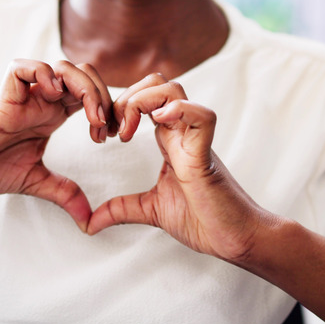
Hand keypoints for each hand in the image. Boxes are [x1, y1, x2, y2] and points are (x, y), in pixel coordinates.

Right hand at [0, 59, 113, 230]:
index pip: (89, 95)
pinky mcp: (2, 98)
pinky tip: (52, 97)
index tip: (106, 137)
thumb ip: (64, 194)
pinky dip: (43, 75)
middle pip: (82, 74)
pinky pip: (22, 68)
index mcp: (51, 116)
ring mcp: (23, 97)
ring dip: (82, 86)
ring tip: (87, 116)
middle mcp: (40, 102)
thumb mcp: (35, 182)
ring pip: (61, 67)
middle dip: (101, 95)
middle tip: (101, 127)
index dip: (106, 109)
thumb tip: (89, 221)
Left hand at [87, 74, 274, 262]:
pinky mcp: (206, 154)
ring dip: (144, 101)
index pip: (144, 98)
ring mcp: (195, 140)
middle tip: (113, 131)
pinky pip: (202, 116)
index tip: (104, 134)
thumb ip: (121, 210)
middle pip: (157, 84)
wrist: (235, 239)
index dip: (119, 106)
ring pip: (174, 91)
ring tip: (128, 132)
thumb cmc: (203, 220)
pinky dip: (180, 111)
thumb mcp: (150, 210)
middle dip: (127, 97)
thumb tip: (89, 223)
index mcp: (169, 140)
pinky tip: (158, 123)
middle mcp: (181, 133)